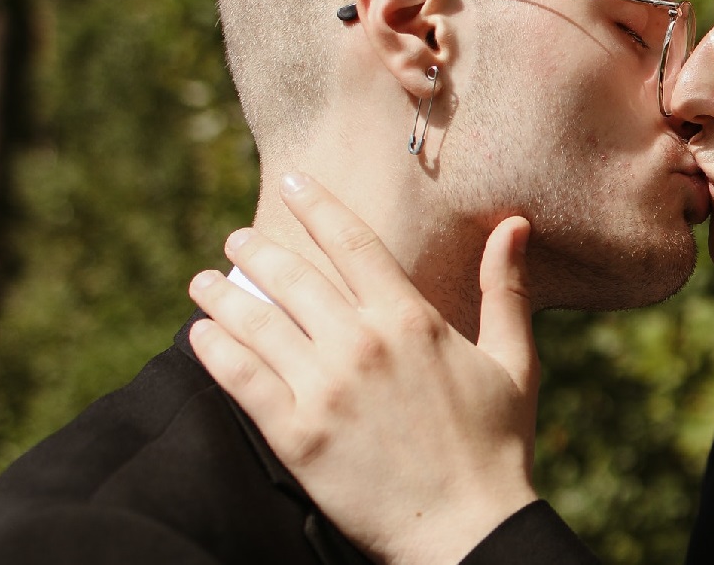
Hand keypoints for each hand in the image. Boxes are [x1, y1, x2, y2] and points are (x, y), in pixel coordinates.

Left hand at [187, 173, 539, 564]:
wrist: (468, 530)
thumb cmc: (498, 446)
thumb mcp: (514, 361)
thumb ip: (505, 289)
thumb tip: (512, 225)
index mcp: (412, 320)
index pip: (352, 243)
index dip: (316, 207)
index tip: (290, 183)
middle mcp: (362, 343)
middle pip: (292, 277)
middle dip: (256, 251)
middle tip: (235, 239)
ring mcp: (325, 388)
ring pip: (256, 322)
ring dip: (222, 295)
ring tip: (203, 281)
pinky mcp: (296, 435)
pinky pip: (240, 379)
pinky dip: (214, 350)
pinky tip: (199, 335)